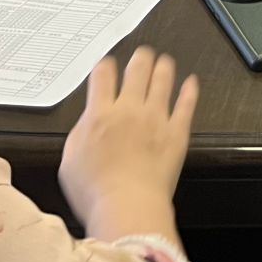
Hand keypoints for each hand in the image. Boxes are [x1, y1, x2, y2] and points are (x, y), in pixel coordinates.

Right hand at [59, 47, 197, 241]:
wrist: (127, 207)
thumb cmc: (96, 193)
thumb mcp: (70, 161)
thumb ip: (79, 135)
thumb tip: (88, 123)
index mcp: (100, 115)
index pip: (103, 76)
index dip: (106, 65)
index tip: (108, 63)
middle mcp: (129, 110)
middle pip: (136, 70)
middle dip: (140, 58)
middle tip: (142, 54)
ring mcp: (156, 119)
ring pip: (163, 80)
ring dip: (163, 67)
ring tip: (165, 61)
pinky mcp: (177, 132)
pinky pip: (186, 104)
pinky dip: (189, 90)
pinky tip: (191, 82)